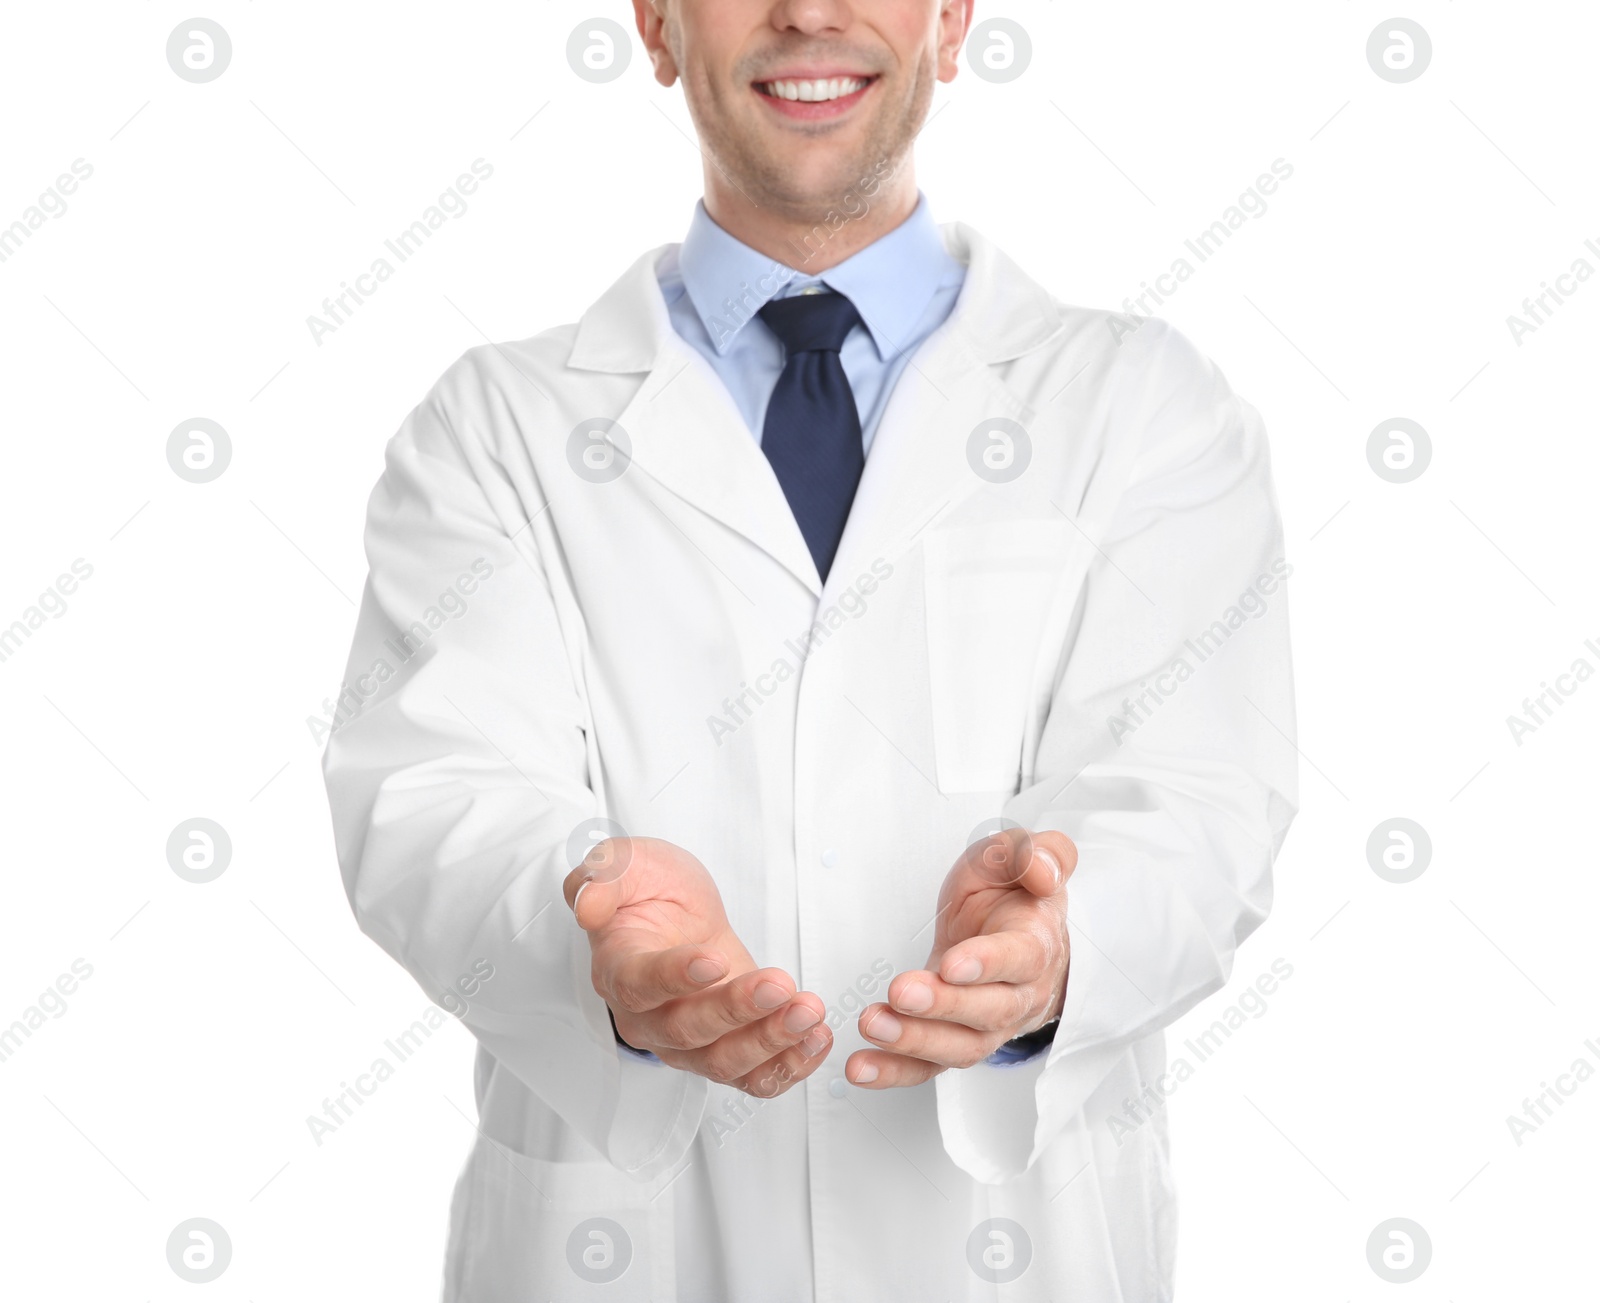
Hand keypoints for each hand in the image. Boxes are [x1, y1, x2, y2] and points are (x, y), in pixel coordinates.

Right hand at [563, 836, 831, 1095]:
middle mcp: (647, 1017)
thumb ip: (602, 877)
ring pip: (722, 1062)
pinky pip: (752, 1079)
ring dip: (770, 1042)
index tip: (713, 959)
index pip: (639, 984)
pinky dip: (787, 1067)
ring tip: (809, 1011)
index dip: (675, 976)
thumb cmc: (649, 888)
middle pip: (687, 1031)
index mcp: (619, 969)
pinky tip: (816, 1039)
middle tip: (780, 984)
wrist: (675, 911)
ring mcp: (687, 1043)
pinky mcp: (726, 1050)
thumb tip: (587, 907)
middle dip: (737, 1010)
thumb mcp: (625, 862)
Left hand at [847, 827, 1075, 1088]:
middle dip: (942, 1007)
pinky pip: (929, 1067)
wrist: (1017, 932)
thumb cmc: (1014, 895)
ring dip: (914, 1041)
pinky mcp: (956, 1041)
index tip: (952, 964)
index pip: (1018, 959)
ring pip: (959, 1046)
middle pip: (987, 1011)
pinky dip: (894, 1072)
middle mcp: (1019, 993)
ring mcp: (988, 1025)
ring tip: (873, 1024)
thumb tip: (1041, 872)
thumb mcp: (1020, 857)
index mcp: (1035, 944)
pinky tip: (860, 1067)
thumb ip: (1037, 854)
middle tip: (901, 992)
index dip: (986, 964)